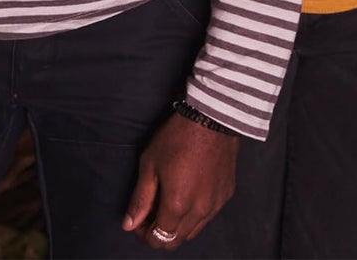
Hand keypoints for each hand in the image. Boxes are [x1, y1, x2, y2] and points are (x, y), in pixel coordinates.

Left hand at [123, 113, 237, 249]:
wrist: (213, 115)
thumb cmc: (178, 136)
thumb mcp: (151, 164)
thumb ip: (141, 198)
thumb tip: (129, 225)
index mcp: (177, 205)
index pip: (158, 240)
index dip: (144, 234)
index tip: (139, 219)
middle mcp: (199, 211)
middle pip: (176, 240)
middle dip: (160, 232)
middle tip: (153, 211)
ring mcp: (216, 203)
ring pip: (194, 231)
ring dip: (179, 225)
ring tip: (171, 202)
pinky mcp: (227, 193)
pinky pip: (209, 215)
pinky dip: (196, 213)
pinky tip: (190, 192)